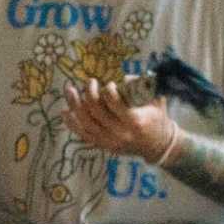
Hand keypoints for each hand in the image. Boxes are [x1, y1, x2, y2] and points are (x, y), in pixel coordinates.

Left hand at [58, 77, 179, 165]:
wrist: (158, 145)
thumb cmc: (158, 119)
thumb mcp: (156, 100)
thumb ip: (142, 87)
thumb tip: (124, 77)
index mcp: (134, 121)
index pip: (114, 103)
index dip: (108, 90)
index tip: (109, 84)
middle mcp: (120, 133)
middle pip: (96, 112)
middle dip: (89, 93)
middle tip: (89, 81)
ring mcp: (110, 141)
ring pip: (86, 123)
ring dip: (75, 105)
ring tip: (69, 90)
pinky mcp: (103, 146)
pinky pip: (83, 135)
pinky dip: (72, 124)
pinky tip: (65, 112)